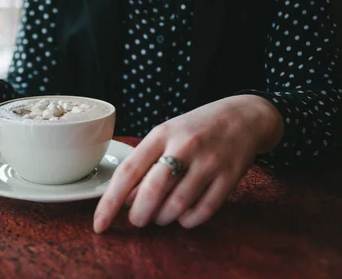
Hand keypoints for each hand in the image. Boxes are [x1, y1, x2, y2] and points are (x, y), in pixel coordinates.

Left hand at [93, 95, 282, 232]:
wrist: (242, 117)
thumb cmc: (194, 130)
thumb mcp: (164, 136)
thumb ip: (144, 164)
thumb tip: (125, 200)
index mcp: (161, 134)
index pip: (128, 172)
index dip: (110, 202)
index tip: (99, 224)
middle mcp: (184, 146)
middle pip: (152, 192)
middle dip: (139, 215)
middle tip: (138, 220)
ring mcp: (209, 162)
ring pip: (177, 206)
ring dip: (163, 219)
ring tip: (161, 215)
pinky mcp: (230, 177)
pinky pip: (203, 211)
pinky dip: (188, 221)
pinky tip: (183, 216)